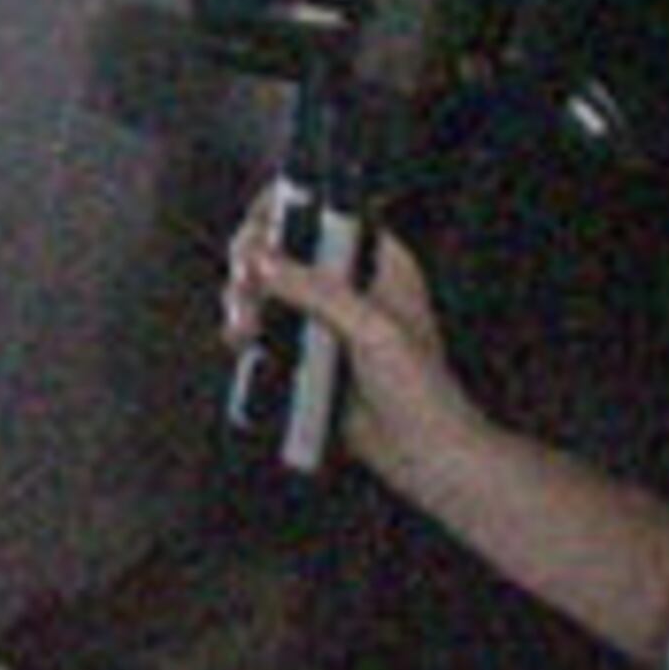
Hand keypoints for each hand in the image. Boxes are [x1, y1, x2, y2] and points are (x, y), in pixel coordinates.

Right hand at [225, 198, 485, 487]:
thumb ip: (316, 290)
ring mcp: (325, 317)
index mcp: (379, 262)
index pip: (324, 211)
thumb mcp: (374, 330)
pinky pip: (264, 326)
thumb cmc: (420, 391)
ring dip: (243, 298)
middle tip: (242, 285)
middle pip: (283, 244)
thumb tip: (259, 260)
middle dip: (252, 261)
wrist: (427, 459)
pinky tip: (240, 341)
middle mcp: (348, 282)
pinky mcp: (306, 352)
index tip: (257, 231)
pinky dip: (245, 328)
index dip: (284, 210)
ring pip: (266, 284)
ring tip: (242, 328)